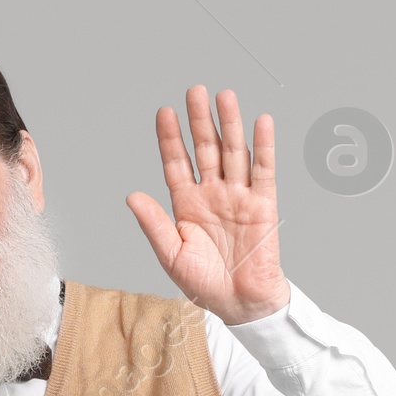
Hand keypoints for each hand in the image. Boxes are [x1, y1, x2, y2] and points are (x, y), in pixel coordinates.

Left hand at [126, 86, 289, 326]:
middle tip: (194, 90)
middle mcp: (212, 194)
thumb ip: (153, 224)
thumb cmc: (206, 284)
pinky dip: (263, 147)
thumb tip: (132, 196)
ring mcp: (238, 197)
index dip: (170, 139)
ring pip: (233, 152)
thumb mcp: (171, 255)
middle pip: (206, 149)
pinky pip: (263, 170)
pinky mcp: (263, 205)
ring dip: (229, 124)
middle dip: (200, 120)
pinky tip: (260, 122)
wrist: (239, 304)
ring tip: (224, 96)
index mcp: (187, 205)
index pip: (177, 163)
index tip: (164, 112)